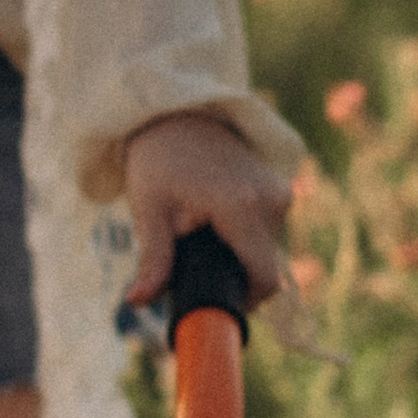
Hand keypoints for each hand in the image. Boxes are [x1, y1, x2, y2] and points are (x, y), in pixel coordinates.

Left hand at [123, 112, 292, 305]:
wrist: (176, 112)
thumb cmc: (158, 160)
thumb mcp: (151, 210)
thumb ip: (153, 260)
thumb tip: (137, 302)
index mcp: (242, 207)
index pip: (265, 278)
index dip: (246, 302)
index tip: (219, 305)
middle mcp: (271, 199)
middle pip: (265, 266)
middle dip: (234, 274)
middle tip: (195, 262)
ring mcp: (280, 190)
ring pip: (267, 248)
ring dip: (239, 253)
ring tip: (201, 232)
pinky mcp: (280, 184)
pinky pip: (268, 228)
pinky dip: (245, 235)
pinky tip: (215, 220)